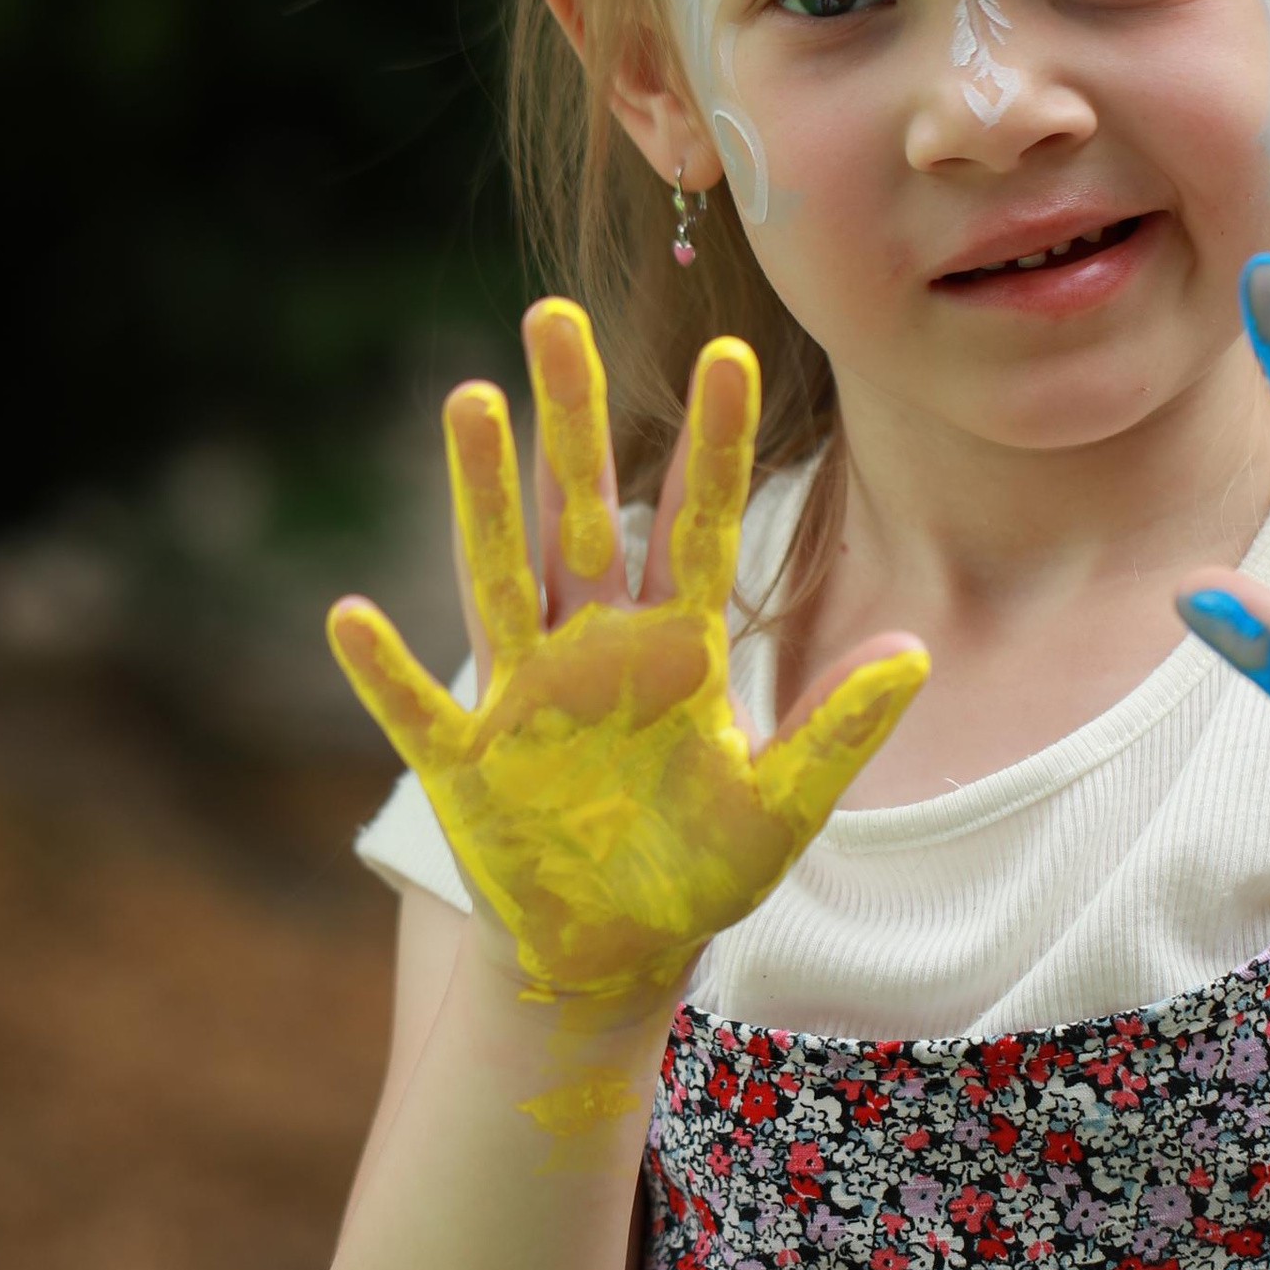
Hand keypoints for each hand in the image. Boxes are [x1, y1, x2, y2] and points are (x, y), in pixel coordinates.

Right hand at [328, 302, 927, 1009]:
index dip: (713, 446)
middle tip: (555, 314)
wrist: (615, 954)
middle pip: (582, 516)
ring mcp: (524, 698)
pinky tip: (355, 615)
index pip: (699, 526)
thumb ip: (836, 728)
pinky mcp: (466, 763)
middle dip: (572, 421)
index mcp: (677, 651)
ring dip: (484, 495)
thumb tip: (914, 652)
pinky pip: (417, 711)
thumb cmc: (696, 874)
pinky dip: (385, 671)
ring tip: (472, 401)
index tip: (729, 354)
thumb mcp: (782, 806)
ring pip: (501, 576)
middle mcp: (596, 651)